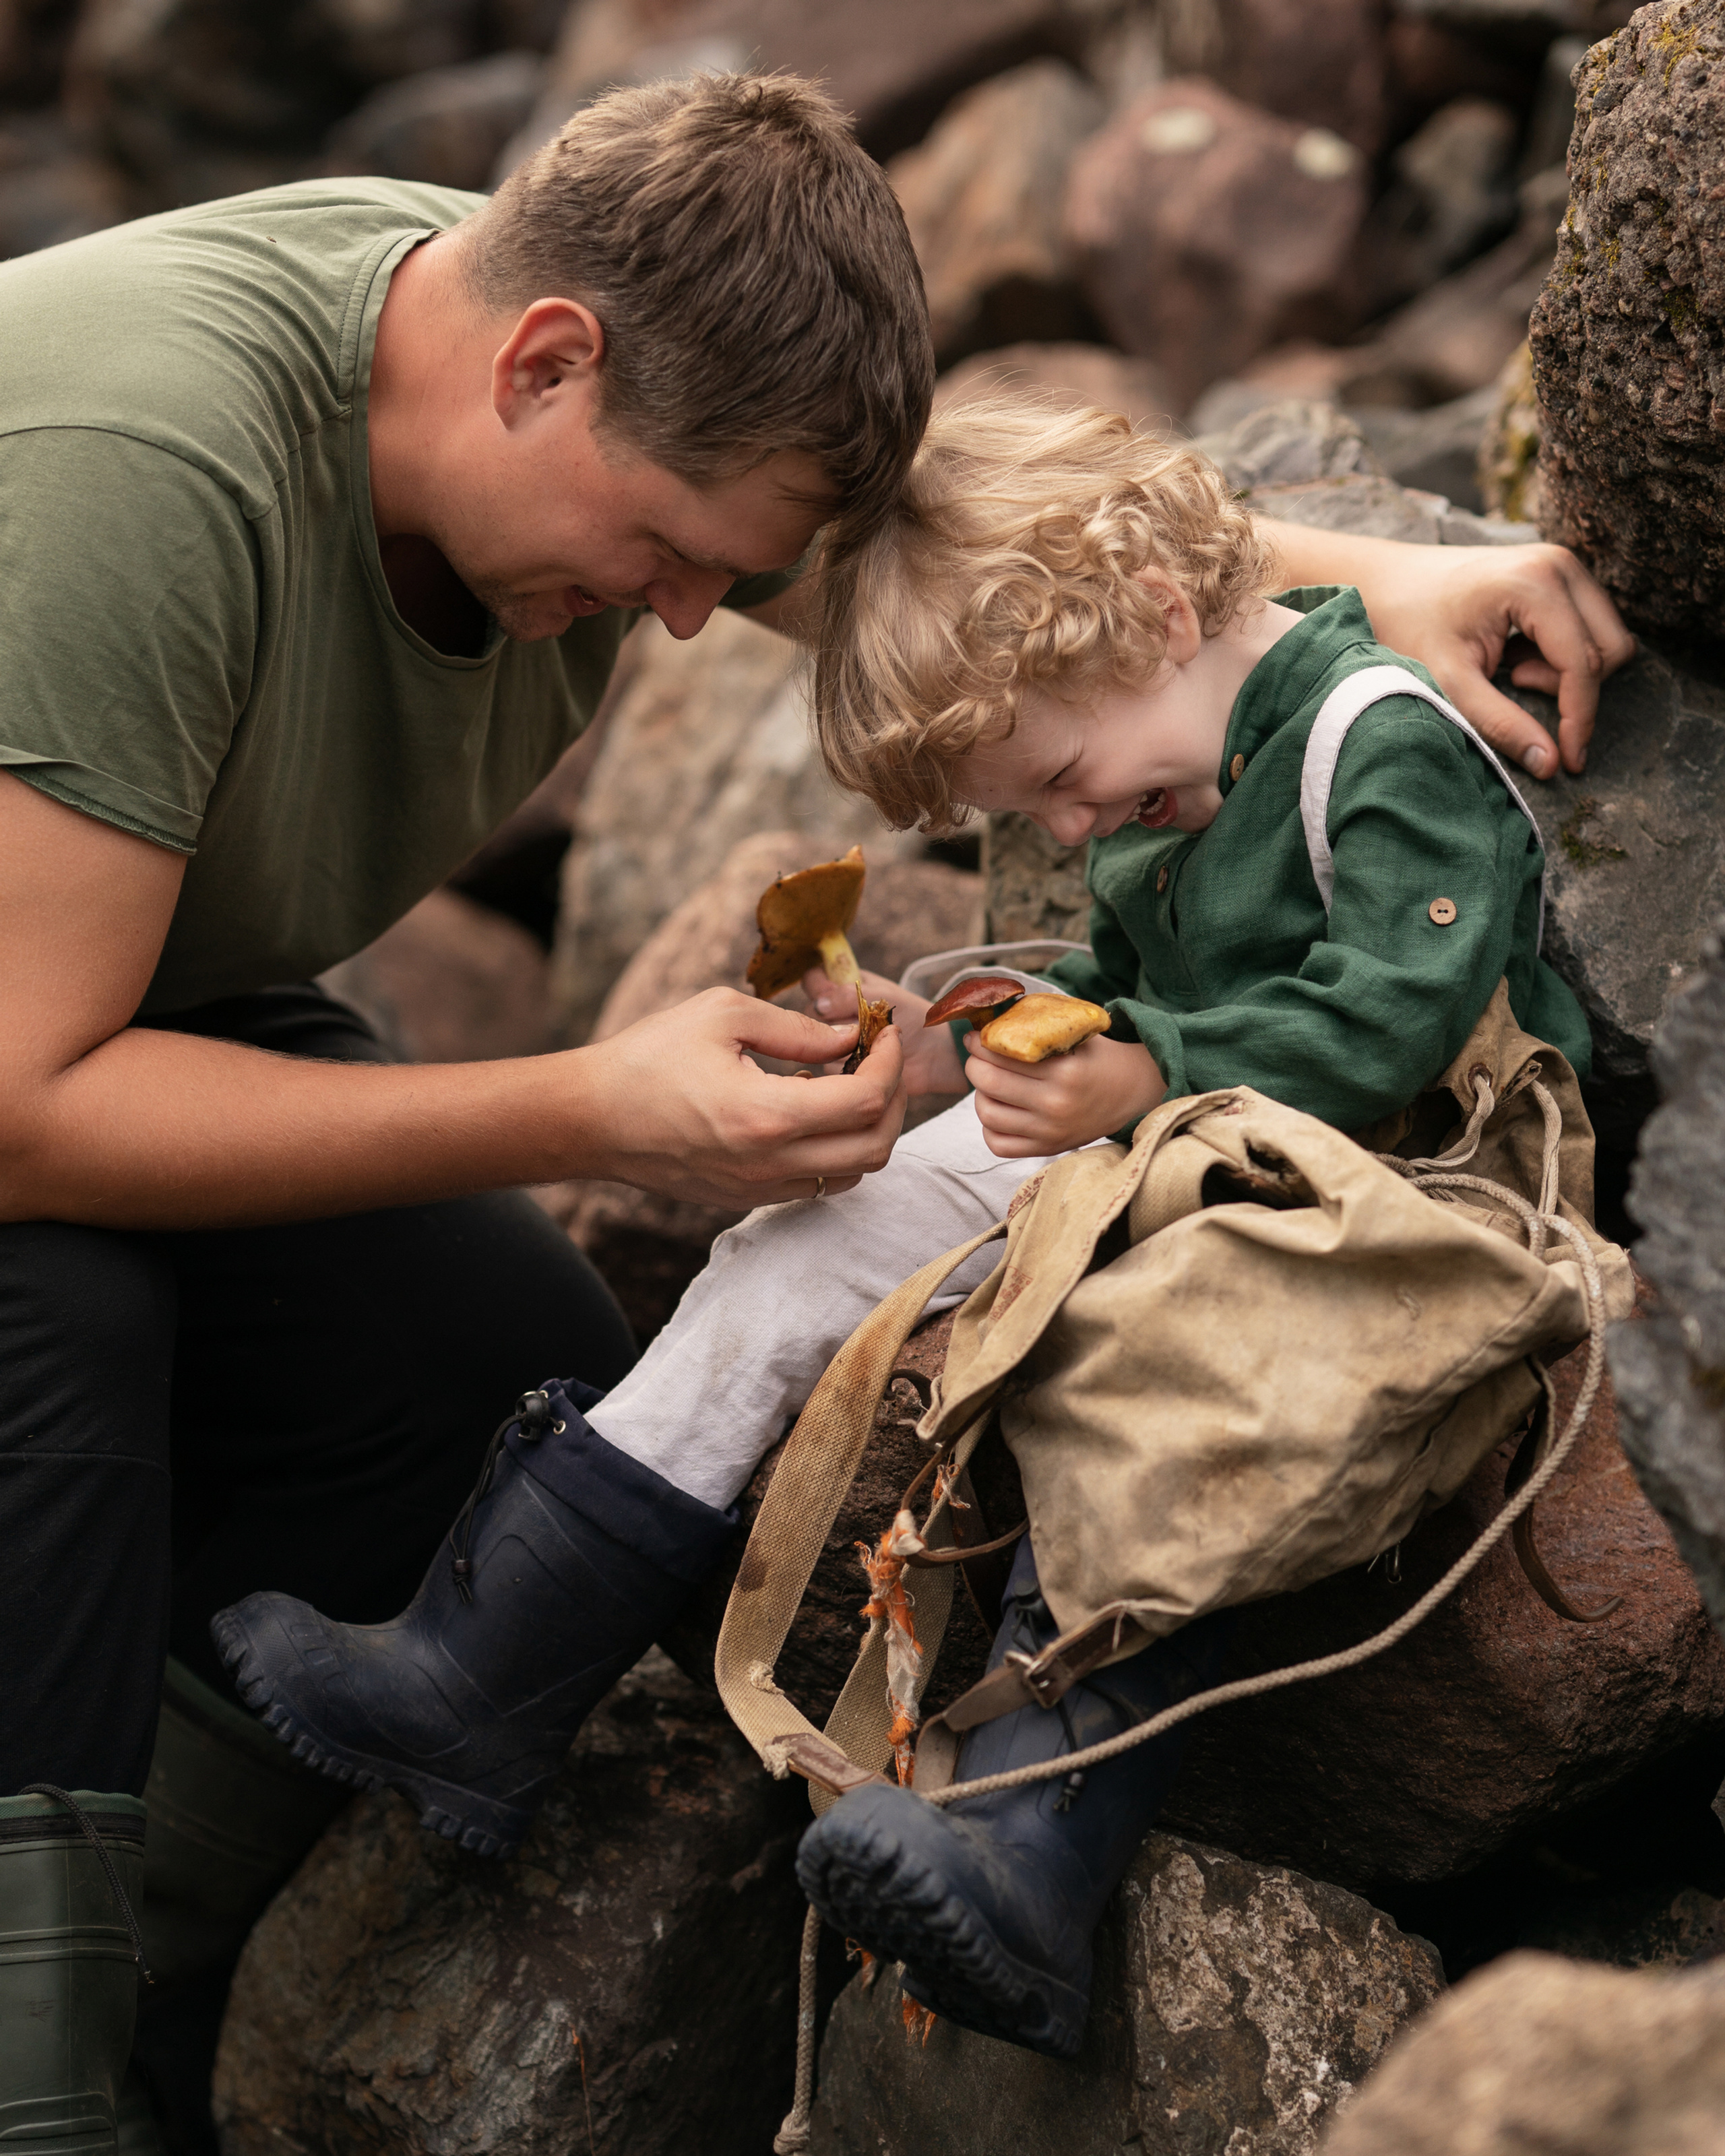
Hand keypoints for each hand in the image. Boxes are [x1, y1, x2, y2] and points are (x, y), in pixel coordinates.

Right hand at [576, 986, 907, 1205]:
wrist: (591, 1118)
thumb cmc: (648, 1058)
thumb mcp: (721, 1015)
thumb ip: (796, 1027)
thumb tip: (848, 1036)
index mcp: (767, 1116)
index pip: (867, 1100)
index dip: (890, 1061)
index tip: (883, 1030)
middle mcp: (770, 1164)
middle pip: (875, 1146)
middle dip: (893, 1098)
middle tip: (880, 1058)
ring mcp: (759, 1188)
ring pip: (852, 1173)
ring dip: (868, 1128)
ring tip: (851, 1082)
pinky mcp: (747, 1198)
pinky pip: (817, 1183)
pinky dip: (836, 1149)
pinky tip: (816, 1109)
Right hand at [803, 964, 966, 1096]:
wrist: (934, 1055)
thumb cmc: (914, 1017)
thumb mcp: (883, 996)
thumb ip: (850, 996)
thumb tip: (820, 1004)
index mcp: (845, 986)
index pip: (814, 980)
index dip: (817, 987)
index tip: (829, 998)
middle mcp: (837, 1013)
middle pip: (809, 1013)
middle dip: (828, 1021)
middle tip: (854, 1026)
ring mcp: (837, 1040)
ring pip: (815, 1042)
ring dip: (836, 1045)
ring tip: (864, 1046)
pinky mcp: (842, 1066)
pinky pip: (827, 1066)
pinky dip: (841, 1065)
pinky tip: (860, 1064)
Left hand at [965, 1032, 1164, 1157]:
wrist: (1131, 1094)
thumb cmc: (1099, 1058)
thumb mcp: (1077, 1034)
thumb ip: (1039, 1026)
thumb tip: (992, 1019)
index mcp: (1064, 1072)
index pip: (1003, 1055)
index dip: (980, 1042)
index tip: (975, 1036)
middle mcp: (1055, 1105)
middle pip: (989, 1083)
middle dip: (974, 1065)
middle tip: (977, 1056)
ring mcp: (1049, 1132)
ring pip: (988, 1114)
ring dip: (979, 1094)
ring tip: (989, 1083)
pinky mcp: (1046, 1149)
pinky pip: (998, 1144)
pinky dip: (989, 1126)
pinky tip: (999, 1108)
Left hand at [1261, 521, 1635, 777]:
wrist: (1387, 584)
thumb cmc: (1409, 626)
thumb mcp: (1449, 682)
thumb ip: (1499, 723)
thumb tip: (1550, 764)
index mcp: (1534, 582)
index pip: (1584, 663)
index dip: (1579, 719)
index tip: (1570, 762)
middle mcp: (1559, 564)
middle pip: (1610, 649)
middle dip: (1571, 687)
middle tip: (1511, 682)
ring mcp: (1564, 565)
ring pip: (1606, 640)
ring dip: (1567, 671)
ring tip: (1510, 668)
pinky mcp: (1561, 574)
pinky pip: (1590, 629)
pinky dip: (1562, 655)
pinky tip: (1516, 655)